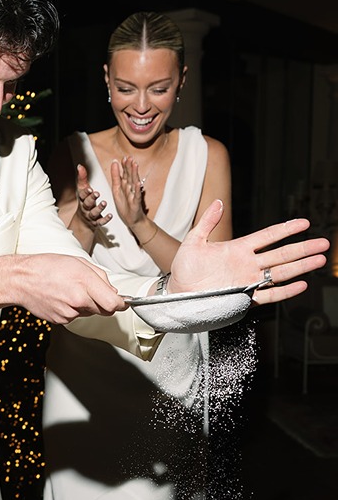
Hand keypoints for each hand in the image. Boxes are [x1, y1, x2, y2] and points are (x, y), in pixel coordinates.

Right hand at [0, 253, 126, 322]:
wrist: (21, 279)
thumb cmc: (48, 267)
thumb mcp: (78, 262)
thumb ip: (100, 276)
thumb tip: (113, 291)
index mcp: (84, 282)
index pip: (113, 303)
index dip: (121, 304)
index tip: (123, 302)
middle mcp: (78, 300)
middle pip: (103, 310)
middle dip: (102, 302)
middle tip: (89, 289)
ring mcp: (69, 312)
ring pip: (89, 312)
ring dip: (86, 304)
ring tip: (69, 290)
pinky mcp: (61, 320)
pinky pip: (75, 316)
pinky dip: (73, 309)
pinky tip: (61, 297)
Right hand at [74, 164, 111, 230]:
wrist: (83, 222)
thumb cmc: (85, 203)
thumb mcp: (83, 191)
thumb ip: (82, 179)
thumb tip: (80, 166)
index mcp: (83, 199)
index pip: (82, 195)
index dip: (85, 192)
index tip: (89, 188)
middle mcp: (86, 207)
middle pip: (87, 203)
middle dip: (91, 198)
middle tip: (97, 193)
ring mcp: (91, 216)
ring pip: (94, 213)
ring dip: (99, 208)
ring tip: (104, 203)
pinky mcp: (96, 223)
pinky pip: (100, 222)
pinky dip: (105, 219)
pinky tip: (110, 216)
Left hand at [109, 157, 147, 232]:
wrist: (131, 220)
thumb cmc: (125, 205)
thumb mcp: (117, 189)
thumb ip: (115, 176)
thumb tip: (114, 162)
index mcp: (125, 185)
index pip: (125, 173)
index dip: (124, 166)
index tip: (124, 157)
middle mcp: (130, 188)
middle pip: (130, 176)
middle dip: (130, 167)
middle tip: (130, 157)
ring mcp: (134, 195)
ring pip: (134, 183)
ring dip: (134, 174)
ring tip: (135, 165)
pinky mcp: (136, 203)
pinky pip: (137, 195)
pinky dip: (137, 189)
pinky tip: (137, 183)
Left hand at [169, 200, 328, 302]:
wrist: (176, 293)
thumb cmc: (184, 269)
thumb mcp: (194, 241)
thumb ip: (207, 222)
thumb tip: (218, 202)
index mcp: (238, 249)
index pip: (268, 236)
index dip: (286, 229)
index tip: (304, 223)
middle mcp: (247, 264)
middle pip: (281, 254)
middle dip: (303, 249)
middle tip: (323, 244)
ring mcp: (247, 281)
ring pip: (280, 272)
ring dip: (300, 267)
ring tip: (319, 260)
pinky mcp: (244, 297)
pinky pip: (268, 295)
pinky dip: (285, 291)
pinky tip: (301, 285)